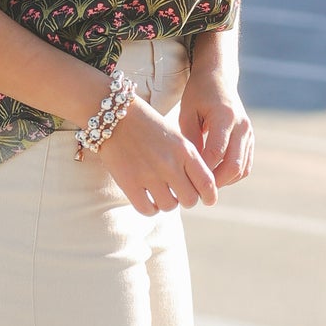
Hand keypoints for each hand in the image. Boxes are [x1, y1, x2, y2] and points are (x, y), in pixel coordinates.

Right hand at [96, 94, 218, 215]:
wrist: (115, 116)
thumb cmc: (147, 126)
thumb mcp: (175, 137)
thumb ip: (188, 160)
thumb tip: (198, 188)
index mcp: (185, 150)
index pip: (207, 183)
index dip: (210, 196)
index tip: (207, 200)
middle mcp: (170, 164)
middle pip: (190, 199)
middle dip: (186, 199)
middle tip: (178, 194)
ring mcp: (149, 175)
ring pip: (169, 206)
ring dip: (167, 203)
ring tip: (160, 193)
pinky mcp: (129, 183)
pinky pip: (147, 209)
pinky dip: (150, 208)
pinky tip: (147, 199)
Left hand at [178, 70, 252, 186]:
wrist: (219, 78)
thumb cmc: (199, 94)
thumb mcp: (187, 112)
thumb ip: (190, 138)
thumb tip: (191, 167)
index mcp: (225, 117)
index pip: (216, 153)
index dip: (203, 170)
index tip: (187, 179)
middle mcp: (242, 126)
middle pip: (233, 165)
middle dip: (215, 182)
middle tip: (197, 190)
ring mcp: (249, 133)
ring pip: (242, 169)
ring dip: (224, 181)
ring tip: (205, 184)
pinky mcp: (250, 139)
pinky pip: (245, 165)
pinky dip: (232, 175)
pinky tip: (215, 176)